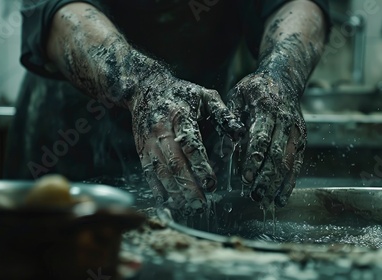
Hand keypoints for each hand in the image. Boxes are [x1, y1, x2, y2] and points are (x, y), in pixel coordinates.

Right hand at [129, 71, 243, 214]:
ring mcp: (148, 141)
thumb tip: (240, 133)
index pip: (190, 144)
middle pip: (173, 162)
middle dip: (187, 185)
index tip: (212, 183)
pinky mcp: (141, 150)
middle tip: (201, 203)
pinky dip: (157, 189)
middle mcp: (161, 130)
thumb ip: (223, 113)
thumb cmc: (180, 94)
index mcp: (180, 115)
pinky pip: (148, 173)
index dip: (200, 165)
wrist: (144, 88)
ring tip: (188, 206)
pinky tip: (169, 202)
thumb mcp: (204, 95)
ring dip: (173, 191)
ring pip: (160, 171)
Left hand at [228, 71, 305, 207]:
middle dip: (266, 177)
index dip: (254, 159)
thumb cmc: (255, 89)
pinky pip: (296, 164)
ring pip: (288, 162)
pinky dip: (290, 183)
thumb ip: (229, 121)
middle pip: (277, 154)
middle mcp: (285, 121)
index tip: (245, 177)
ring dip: (277, 184)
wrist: (284, 79)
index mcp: (267, 109)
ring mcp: (296, 132)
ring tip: (265, 201)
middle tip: (254, 195)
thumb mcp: (237, 96)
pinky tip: (281, 198)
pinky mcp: (301, 140)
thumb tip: (223, 148)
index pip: (261, 138)